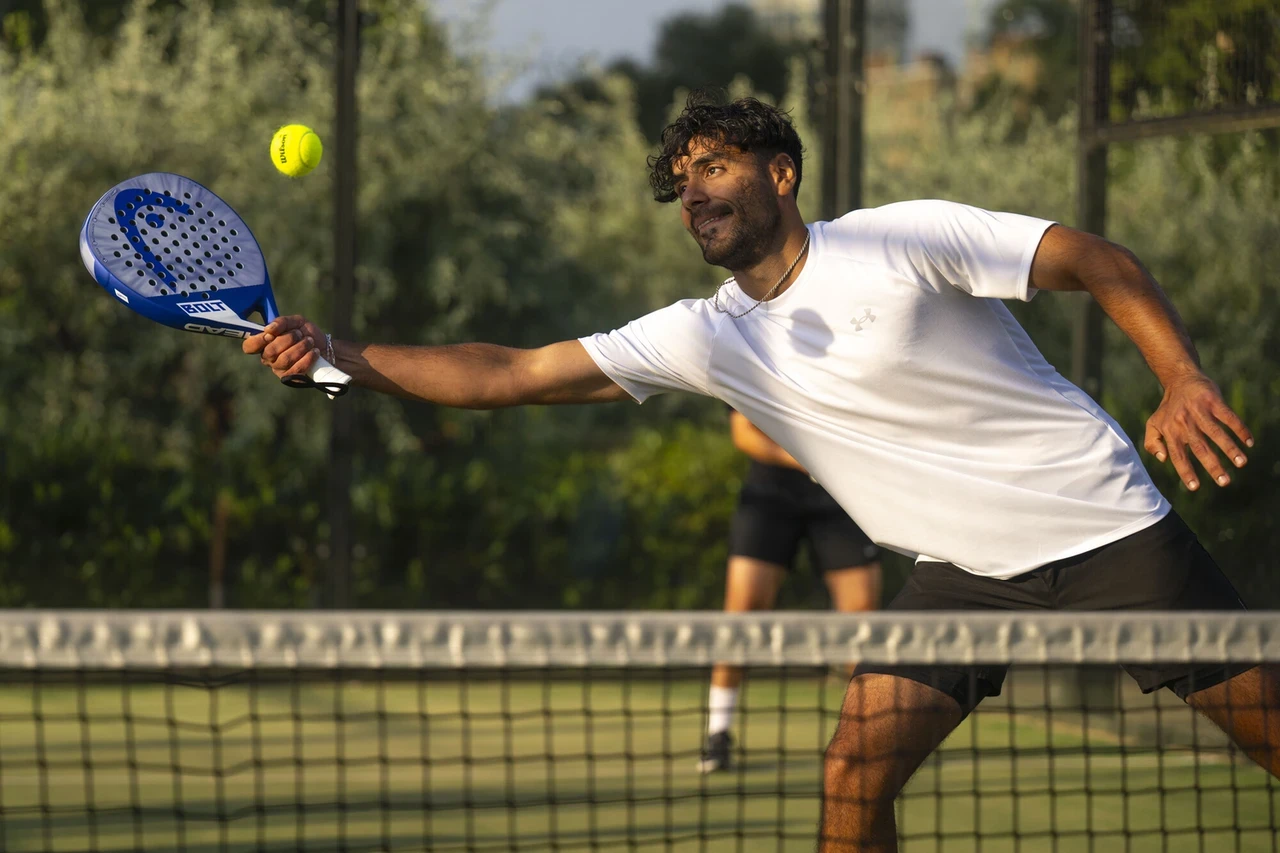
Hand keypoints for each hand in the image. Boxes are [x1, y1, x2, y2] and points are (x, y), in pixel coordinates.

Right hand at [242, 315, 326, 378]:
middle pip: (270, 352)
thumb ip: (282, 322)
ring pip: (284, 360)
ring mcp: (279, 369)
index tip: (271, 334)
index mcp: (265, 343)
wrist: (325, 348)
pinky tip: (314, 352)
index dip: (258, 341)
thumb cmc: (306, 333)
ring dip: (300, 348)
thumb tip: (269, 329)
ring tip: (309, 341)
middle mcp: (269, 358)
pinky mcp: (292, 378)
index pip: (249, 346)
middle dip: (287, 340)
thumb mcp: (296, 322)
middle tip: (299, 334)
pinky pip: (296, 370)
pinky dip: (307, 358)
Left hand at [1144, 373, 1252, 490]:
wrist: (1180, 380)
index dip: (1186, 471)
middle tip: (1224, 482)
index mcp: (1171, 432)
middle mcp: (1184, 423)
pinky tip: (1249, 442)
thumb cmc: (1168, 409)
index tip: (1195, 487)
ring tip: (1241, 463)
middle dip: (1212, 466)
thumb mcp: (1153, 424)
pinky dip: (1239, 429)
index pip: (1178, 455)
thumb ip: (1152, 443)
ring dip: (1229, 449)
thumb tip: (1162, 460)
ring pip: (1216, 433)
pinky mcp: (1213, 401)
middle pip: (1199, 448)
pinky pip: (1228, 417)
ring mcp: (1199, 411)